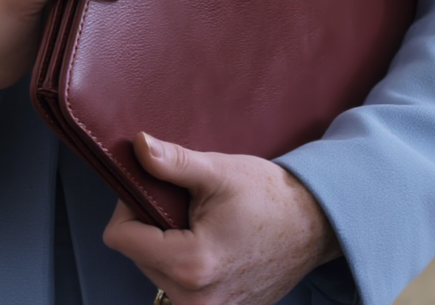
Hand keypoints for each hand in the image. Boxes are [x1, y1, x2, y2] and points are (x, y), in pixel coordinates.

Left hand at [104, 133, 339, 304]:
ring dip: (166, 243)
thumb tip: (137, 146)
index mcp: (191, 264)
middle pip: (136, 254)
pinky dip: (183, 261)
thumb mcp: (217, 171)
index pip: (121, 239)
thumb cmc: (269, 197)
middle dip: (150, 224)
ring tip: (200, 223)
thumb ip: (171, 163)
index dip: (128, 205)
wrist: (313, 227)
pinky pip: (178, 285)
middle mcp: (195, 300)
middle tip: (185, 204)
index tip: (153, 188)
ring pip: (154, 270)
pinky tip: (210, 242)